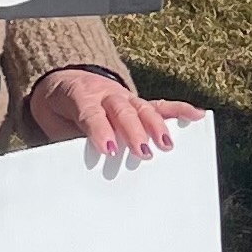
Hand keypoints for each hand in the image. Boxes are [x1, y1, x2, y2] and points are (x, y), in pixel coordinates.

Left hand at [27, 69, 203, 160]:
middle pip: (122, 110)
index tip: (108, 150)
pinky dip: (179, 109)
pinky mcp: (138, 102)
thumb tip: (82, 169)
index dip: (100, 130)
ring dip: (156, 126)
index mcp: (79, 96)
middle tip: (143, 153)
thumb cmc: (58, 110)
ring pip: (143, 107)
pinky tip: (198, 115)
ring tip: (167, 145)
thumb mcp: (53, 125)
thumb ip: (69, 141)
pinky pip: (160, 104)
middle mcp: (105, 93)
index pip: (91, 113)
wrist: (61, 82)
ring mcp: (124, 96)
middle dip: (133, 132)